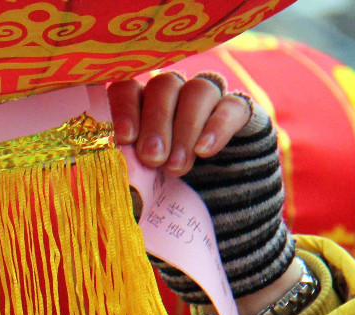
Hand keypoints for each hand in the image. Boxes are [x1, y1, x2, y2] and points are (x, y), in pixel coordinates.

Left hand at [107, 72, 250, 176]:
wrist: (216, 186)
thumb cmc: (162, 179)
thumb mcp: (143, 174)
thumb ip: (131, 165)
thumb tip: (119, 176)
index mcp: (140, 100)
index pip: (128, 87)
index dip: (124, 108)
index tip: (125, 138)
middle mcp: (172, 90)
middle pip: (163, 86)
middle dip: (156, 123)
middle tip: (152, 157)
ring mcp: (206, 95)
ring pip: (197, 91)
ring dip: (185, 129)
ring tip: (175, 166)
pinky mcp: (235, 108)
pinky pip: (230, 106)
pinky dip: (217, 128)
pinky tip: (204, 150)